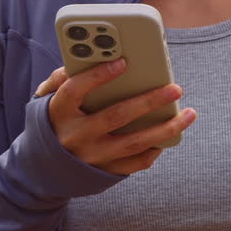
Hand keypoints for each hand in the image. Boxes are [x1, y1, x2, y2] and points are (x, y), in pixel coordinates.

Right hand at [34, 60, 196, 175]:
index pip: (75, 90)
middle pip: (116, 116)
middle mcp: (76, 136)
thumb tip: (92, 58)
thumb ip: (63, 76)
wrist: (42, 167)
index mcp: (59, 112)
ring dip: (165, 128)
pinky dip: (153, 151)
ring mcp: (91, 156)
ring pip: (133, 143)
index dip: (98, 76)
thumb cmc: (54, 120)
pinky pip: (133, 164)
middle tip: (175, 88)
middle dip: (149, 101)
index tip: (123, 62)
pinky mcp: (103, 172)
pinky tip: (169, 137)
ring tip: (189, 114)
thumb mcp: (47, 97)